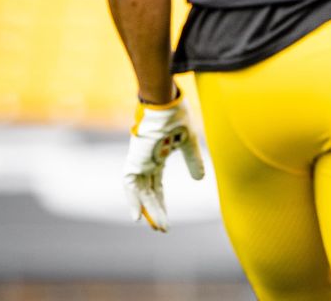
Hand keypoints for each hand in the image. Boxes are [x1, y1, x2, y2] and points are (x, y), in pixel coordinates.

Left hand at [123, 91, 205, 231]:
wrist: (164, 102)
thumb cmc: (177, 116)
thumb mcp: (189, 143)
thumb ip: (193, 161)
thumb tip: (199, 179)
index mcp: (158, 156)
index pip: (156, 184)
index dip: (161, 201)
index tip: (166, 218)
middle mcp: (146, 160)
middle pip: (149, 191)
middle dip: (156, 210)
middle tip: (162, 229)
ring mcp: (139, 160)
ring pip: (141, 191)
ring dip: (149, 209)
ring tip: (156, 226)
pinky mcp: (135, 159)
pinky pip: (131, 184)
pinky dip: (133, 200)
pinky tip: (138, 216)